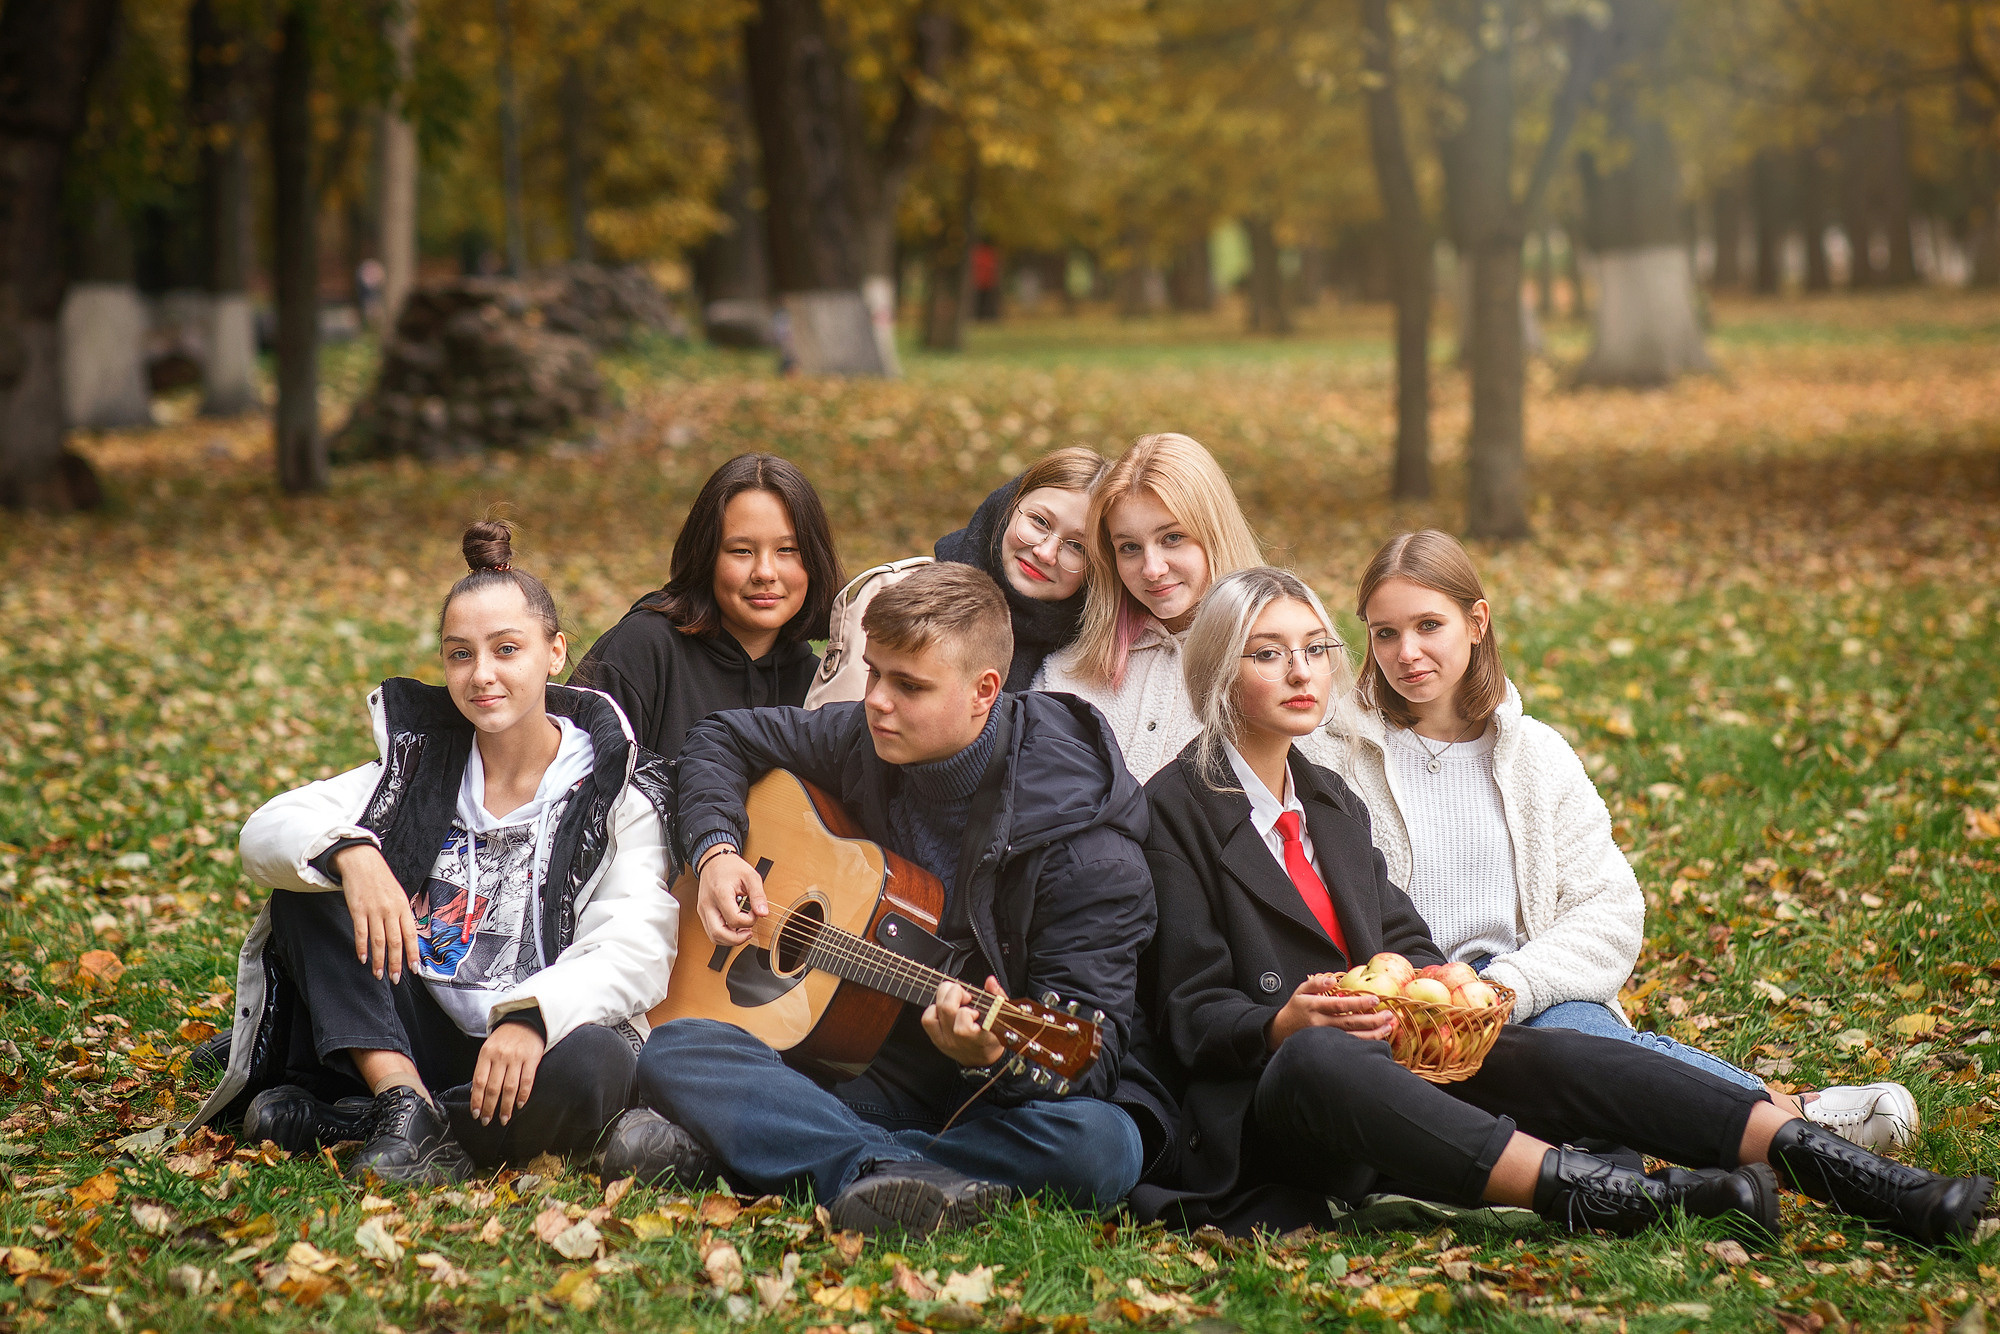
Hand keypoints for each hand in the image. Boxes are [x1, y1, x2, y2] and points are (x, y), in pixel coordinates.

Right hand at [335, 843, 417, 982]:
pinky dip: (362, 947)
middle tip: (395, 978)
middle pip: (395, 942)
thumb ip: (402, 915)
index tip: (415, 969)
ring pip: (378, 941)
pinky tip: (363, 958)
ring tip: (378, 974)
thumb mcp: (399, 895)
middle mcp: (391, 910)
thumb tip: (408, 936)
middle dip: (396, 963)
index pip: (411, 935)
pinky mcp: (358, 910)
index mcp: (403, 907)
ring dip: (379, 960)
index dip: (413, 953)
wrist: (362, 862)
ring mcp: (374, 910)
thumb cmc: (381, 880)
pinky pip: (361, 933)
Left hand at [470, 1022, 545, 1124]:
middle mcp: (501, 1056)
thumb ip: (483, 1068)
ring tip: (503, 1118)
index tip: (476, 1114)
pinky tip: (519, 1105)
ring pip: (510, 1088)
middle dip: (489, 1108)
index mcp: (486, 1054)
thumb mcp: (488, 1048)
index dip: (477, 1100)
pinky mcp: (532, 1059)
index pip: (479, 1082)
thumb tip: (476, 1092)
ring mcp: (517, 1058)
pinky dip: (523, 1095)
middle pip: (493, 1088)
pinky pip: (527, 1081)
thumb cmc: (504, 1038)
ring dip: (506, 1106)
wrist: (525, 1021)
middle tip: (487, 1121)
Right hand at [695, 847, 766, 945]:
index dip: (749, 921)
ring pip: (713, 936)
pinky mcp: (703, 913)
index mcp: (720, 893)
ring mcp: (703, 910)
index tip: (755, 912)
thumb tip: (763, 913)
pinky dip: (724, 934)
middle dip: (737, 939)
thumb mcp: (751, 876)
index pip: (734, 920)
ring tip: (743, 930)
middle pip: (718, 934)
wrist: (714, 861)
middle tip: (749, 933)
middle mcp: (708, 904)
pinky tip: (734, 927)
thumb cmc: (731, 867)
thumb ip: (758, 895)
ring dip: (730, 939)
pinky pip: (711, 931)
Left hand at [922, 975, 1008, 1067]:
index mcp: (977, 1038)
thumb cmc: (992, 1036)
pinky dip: (933, 1009)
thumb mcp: (1002, 1017)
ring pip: (935, 1012)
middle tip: (965, 996)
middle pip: (946, 1009)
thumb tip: (990, 981)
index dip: (967, 1012)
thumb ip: (997, 996)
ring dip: (943, 998)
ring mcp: (945, 1040)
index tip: (975, 1011)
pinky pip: (927, 1019)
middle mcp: (958, 1041)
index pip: (963, 1027)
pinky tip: (944, 1009)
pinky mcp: (936, 1039)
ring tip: (954, 1000)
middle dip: (956, 993)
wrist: (981, 1060)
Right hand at [1267, 976, 1396, 1050]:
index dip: (1358, 1003)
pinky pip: (1350, 1047)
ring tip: (1388, 1026)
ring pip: (1353, 1037)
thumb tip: (1331, 979)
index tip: (1375, 999)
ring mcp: (1325, 1038)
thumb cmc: (1296, 1009)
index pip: (1340, 1005)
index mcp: (1314, 1007)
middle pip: (1350, 1023)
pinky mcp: (1329, 1047)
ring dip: (1373, 1033)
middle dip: (1372, 1019)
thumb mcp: (1300, 991)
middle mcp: (1321, 1024)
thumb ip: (1316, 983)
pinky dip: (1365, 1043)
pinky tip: (1378, 1037)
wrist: (1282, 1032)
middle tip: (1388, 1015)